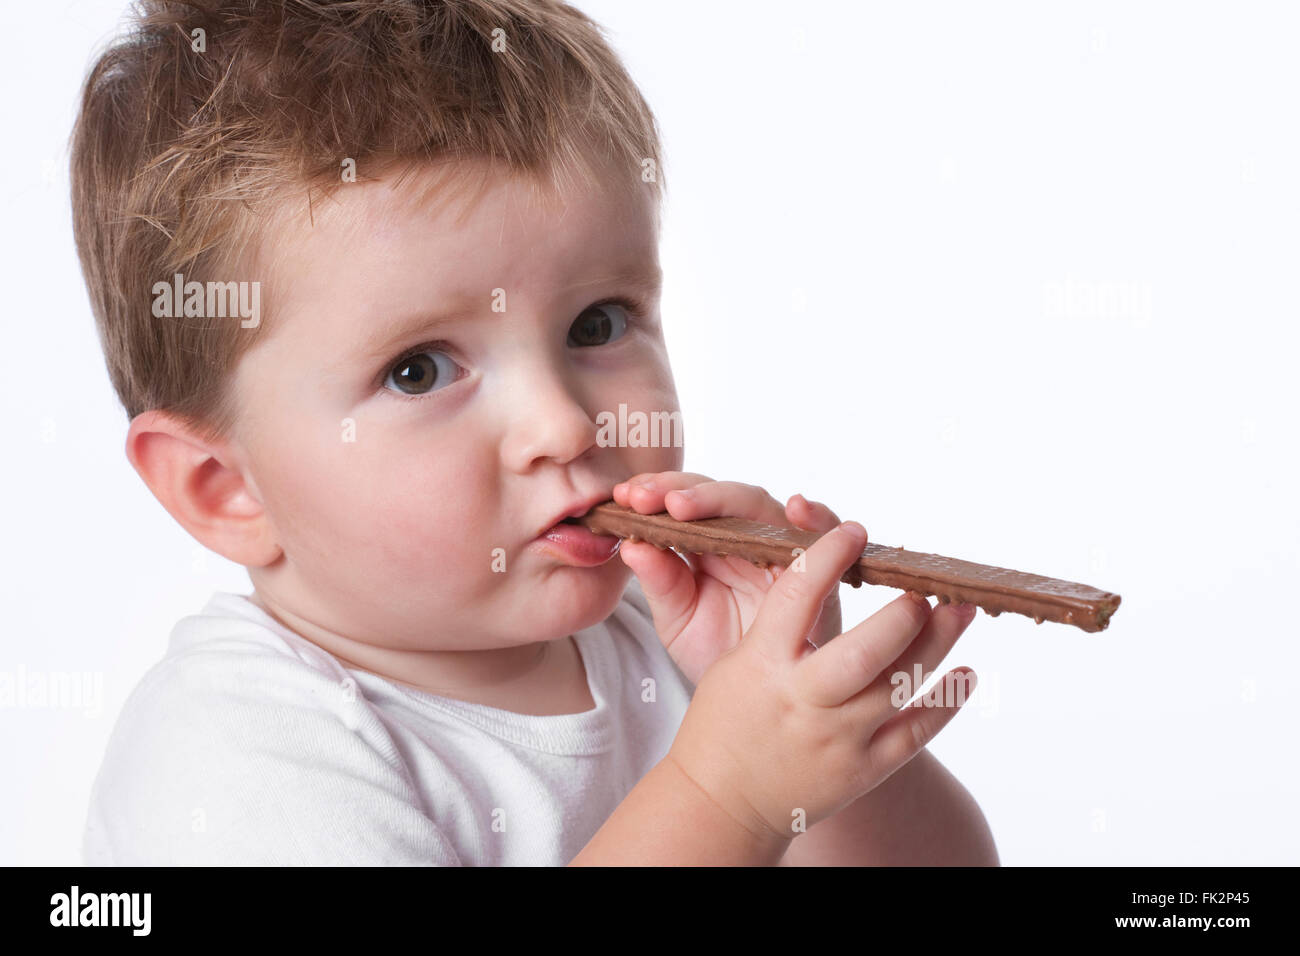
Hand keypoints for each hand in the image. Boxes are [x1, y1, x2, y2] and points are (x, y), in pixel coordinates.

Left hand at [612, 472, 846, 684]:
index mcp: (707, 543)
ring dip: (719, 498)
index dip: (653, 494)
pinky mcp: (818, 563)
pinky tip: (797, 507)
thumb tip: (631, 545)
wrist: (760, 699)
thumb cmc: (721, 649)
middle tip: (643, 499)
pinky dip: (815, 515)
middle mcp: (745, 535)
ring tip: (682, 504)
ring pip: (757, 504)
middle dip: (678, 492)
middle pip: (717, 497)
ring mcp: (779, 545)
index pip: (682, 503)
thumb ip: (659, 583)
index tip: (621, 500)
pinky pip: (824, 530)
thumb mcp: (678, 621)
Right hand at [667, 521, 979, 841]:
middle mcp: (804, 700)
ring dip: (939, 644)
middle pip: (865, 652)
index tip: (855, 531)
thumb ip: (780, 620)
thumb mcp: (737, 661)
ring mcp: (837, 739)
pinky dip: (946, 703)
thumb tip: (821, 563)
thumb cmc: (727, 720)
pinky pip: (916, 734)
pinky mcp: (862, 770)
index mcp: (764, 664)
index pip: (797, 596)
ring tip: (963, 611)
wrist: (721, 802)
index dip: (829, 556)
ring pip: (900, 686)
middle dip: (901, 616)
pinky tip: (965, 675)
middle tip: (923, 589)